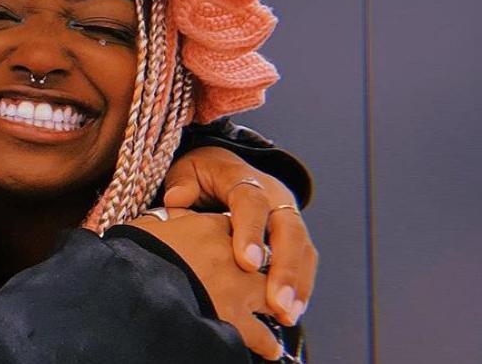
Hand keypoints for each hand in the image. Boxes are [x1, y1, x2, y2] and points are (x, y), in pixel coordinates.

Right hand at [129, 209, 281, 360]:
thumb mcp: (148, 226)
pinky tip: (269, 349)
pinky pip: (261, 335)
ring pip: (271, 297)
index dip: (237, 237)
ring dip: (275, 308)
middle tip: (268, 282)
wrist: (133, 283)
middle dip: (268, 272)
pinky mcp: (234, 319)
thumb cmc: (134, 255)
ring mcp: (237, 287)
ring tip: (280, 317)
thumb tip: (171, 216)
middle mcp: (231, 254)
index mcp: (209, 227)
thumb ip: (168, 220)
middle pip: (263, 260)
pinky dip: (266, 343)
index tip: (236, 246)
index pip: (235, 226)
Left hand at [162, 146, 316, 325]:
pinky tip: (291, 312)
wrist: (224, 167)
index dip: (250, 232)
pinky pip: (305, 259)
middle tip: (276, 302)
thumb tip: (176, 199)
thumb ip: (183, 183)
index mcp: (245, 178)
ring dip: (297, 283)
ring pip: (303, 248)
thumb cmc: (203, 173)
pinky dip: (301, 287)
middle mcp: (274, 196)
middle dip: (285, 268)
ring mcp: (288, 215)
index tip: (247, 263)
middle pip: (289, 230)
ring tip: (287, 314)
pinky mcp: (294, 235)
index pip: (252, 202)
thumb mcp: (188, 170)